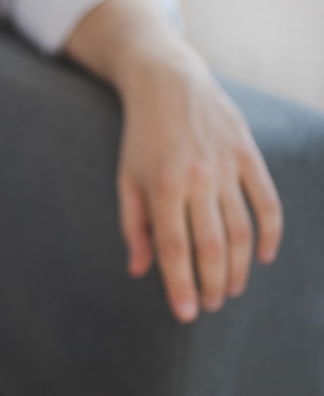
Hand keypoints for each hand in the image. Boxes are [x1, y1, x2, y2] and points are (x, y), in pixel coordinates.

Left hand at [66, 0, 282, 322]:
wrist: (167, 81)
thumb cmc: (141, 136)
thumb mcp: (126, 178)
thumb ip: (133, 225)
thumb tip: (139, 270)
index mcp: (161, 185)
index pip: (173, 247)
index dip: (180, 285)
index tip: (185, 314)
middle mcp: (197, 178)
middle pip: (211, 245)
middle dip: (212, 283)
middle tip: (210, 306)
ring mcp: (226, 166)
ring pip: (241, 230)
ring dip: (239, 267)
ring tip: (231, 290)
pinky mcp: (248, 155)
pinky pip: (267, 201)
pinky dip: (270, 233)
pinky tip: (263, 257)